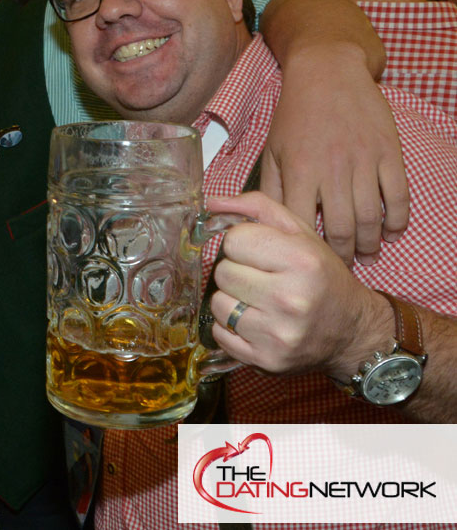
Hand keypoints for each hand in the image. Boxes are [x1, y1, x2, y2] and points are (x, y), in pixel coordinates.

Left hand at [206, 192, 389, 378]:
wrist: (352, 332)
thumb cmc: (321, 277)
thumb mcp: (300, 234)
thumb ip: (257, 208)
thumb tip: (212, 203)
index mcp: (302, 261)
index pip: (234, 240)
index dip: (243, 244)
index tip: (260, 254)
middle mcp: (291, 298)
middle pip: (222, 272)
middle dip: (237, 272)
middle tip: (261, 279)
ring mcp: (278, 333)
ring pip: (217, 304)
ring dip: (231, 301)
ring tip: (258, 302)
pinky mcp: (266, 360)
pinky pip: (219, 334)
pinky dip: (231, 328)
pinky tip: (256, 323)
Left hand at [260, 46, 407, 265]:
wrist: (328, 72)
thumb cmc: (295, 114)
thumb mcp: (272, 150)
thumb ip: (270, 189)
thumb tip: (257, 223)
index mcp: (299, 171)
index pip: (302, 225)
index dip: (306, 251)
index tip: (308, 264)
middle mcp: (331, 170)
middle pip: (341, 229)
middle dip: (342, 256)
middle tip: (342, 268)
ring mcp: (363, 161)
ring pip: (371, 218)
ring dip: (370, 244)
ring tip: (367, 255)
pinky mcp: (388, 153)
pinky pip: (398, 196)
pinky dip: (398, 220)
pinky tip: (392, 232)